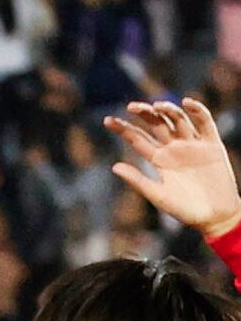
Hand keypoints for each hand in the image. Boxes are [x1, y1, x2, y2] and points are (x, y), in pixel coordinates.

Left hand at [104, 98, 240, 239]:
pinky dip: (197, 111)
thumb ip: (138, 180)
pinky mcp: (212, 144)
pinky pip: (205, 123)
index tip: (107, 120)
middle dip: (145, 114)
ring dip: (168, 110)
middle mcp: (174, 148)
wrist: (215, 217)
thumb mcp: (158, 196)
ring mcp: (193, 145)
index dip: (123, 129)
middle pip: (157, 125)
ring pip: (178, 120)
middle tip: (132, 107)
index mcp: (158, 160)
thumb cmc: (185, 210)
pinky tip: (186, 103)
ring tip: (156, 106)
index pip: (138, 139)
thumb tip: (114, 166)